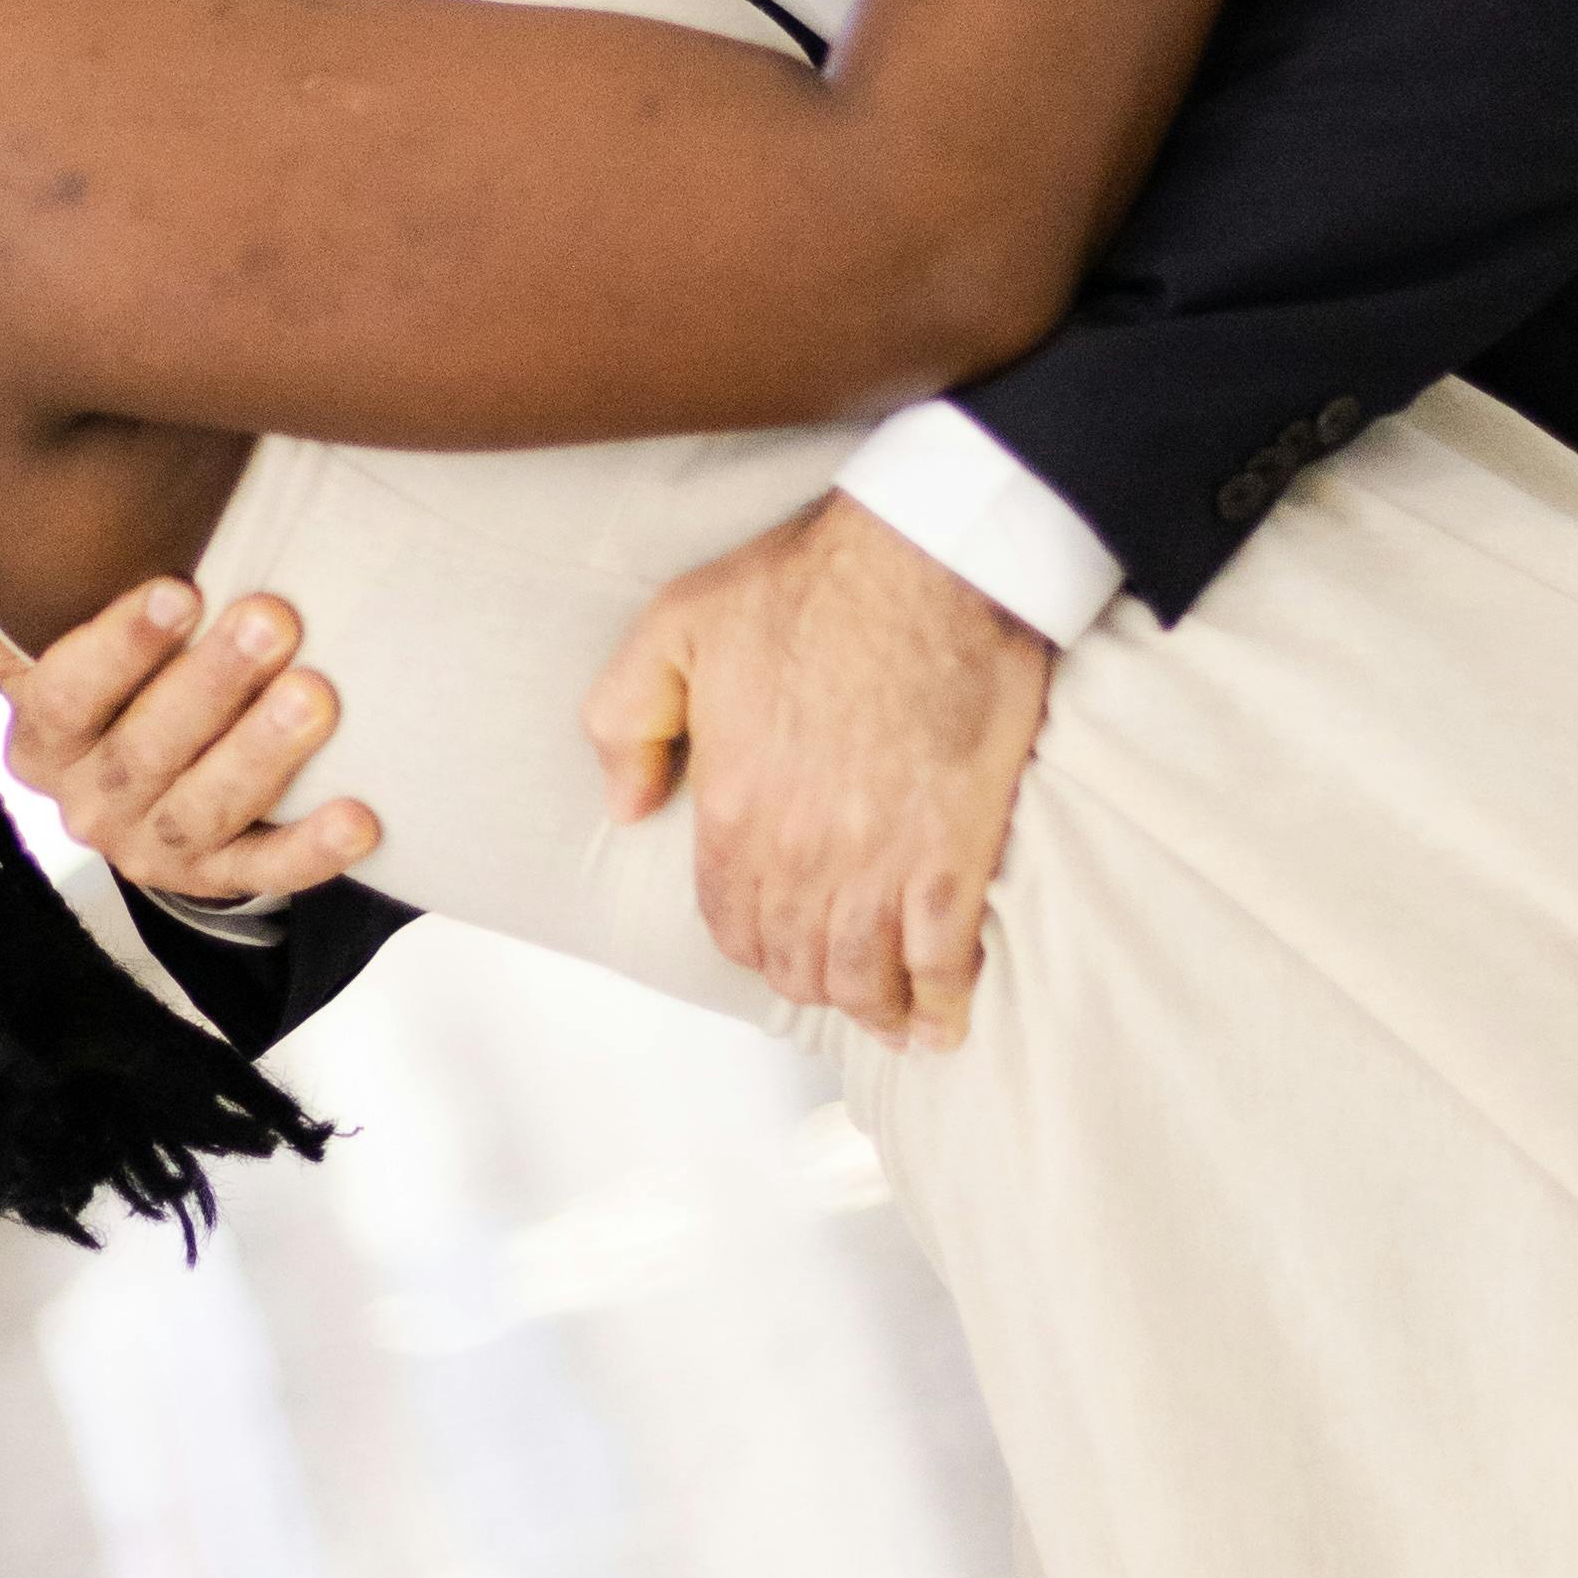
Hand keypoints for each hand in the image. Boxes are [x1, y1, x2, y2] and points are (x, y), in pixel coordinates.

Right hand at [0, 574, 378, 911]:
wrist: (137, 782)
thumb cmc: (113, 677)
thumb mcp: (50, 636)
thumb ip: (7, 595)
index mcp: (42, 737)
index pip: (67, 694)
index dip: (120, 646)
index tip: (180, 590)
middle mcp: (87, 800)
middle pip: (143, 750)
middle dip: (211, 684)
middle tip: (273, 620)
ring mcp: (149, 846)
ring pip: (201, 810)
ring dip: (260, 754)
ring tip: (316, 697)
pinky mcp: (210, 879)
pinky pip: (260, 871)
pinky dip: (310, 853)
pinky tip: (358, 819)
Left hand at [584, 496, 1048, 1047]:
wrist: (931, 559)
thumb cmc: (812, 583)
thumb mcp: (674, 624)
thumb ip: (626, 718)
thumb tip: (625, 806)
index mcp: (732, 808)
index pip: (730, 920)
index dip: (752, 943)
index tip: (775, 945)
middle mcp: (800, 854)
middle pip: (797, 962)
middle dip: (811, 980)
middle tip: (834, 980)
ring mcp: (879, 862)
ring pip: (864, 978)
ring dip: (874, 1007)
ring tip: (891, 1016)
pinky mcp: (952, 855)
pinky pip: (944, 959)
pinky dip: (943, 1001)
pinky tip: (943, 1019)